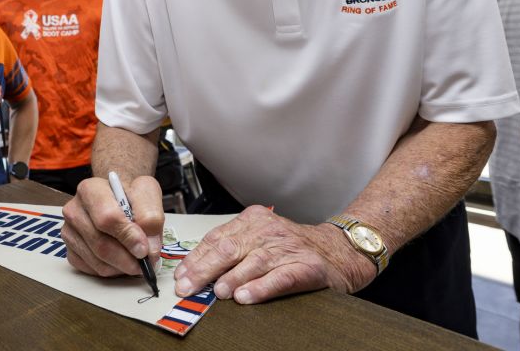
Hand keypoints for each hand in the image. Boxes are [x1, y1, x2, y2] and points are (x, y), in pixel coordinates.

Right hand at [61, 175, 162, 277]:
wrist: (118, 197)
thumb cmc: (130, 194)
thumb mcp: (147, 192)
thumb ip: (151, 217)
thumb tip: (149, 249)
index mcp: (90, 190)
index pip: (106, 218)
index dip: (128, 236)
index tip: (144, 249)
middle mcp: (74, 211)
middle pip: (100, 244)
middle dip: (127, 259)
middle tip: (145, 262)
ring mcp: (69, 232)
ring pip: (97, 261)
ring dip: (122, 267)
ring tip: (136, 259)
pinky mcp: (70, 251)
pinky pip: (92, 270)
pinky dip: (111, 271)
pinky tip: (121, 260)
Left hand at [173, 205, 374, 303]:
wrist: (338, 250)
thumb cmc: (293, 248)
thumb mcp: (260, 238)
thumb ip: (232, 249)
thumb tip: (195, 271)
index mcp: (252, 221)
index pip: (216, 238)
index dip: (196, 259)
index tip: (181, 276)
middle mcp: (268, 231)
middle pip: (229, 249)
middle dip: (204, 270)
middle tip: (188, 287)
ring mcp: (288, 248)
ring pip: (253, 262)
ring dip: (232, 278)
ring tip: (216, 292)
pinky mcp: (306, 267)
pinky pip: (280, 277)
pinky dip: (261, 288)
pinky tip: (246, 297)